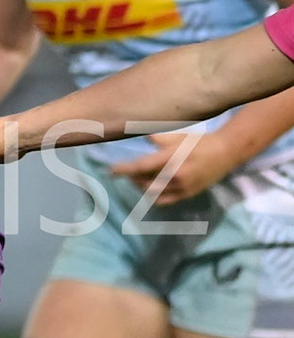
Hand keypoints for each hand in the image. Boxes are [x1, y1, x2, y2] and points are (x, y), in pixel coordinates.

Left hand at [109, 129, 226, 205]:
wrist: (226, 153)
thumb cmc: (199, 142)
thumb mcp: (179, 136)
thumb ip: (158, 138)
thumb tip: (141, 136)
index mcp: (173, 158)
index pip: (142, 167)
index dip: (125, 170)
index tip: (111, 171)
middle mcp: (176, 175)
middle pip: (145, 182)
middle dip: (132, 178)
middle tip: (127, 172)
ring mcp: (183, 187)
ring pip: (153, 193)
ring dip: (141, 187)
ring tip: (138, 179)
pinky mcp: (188, 194)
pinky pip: (164, 201)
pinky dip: (153, 197)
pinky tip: (150, 189)